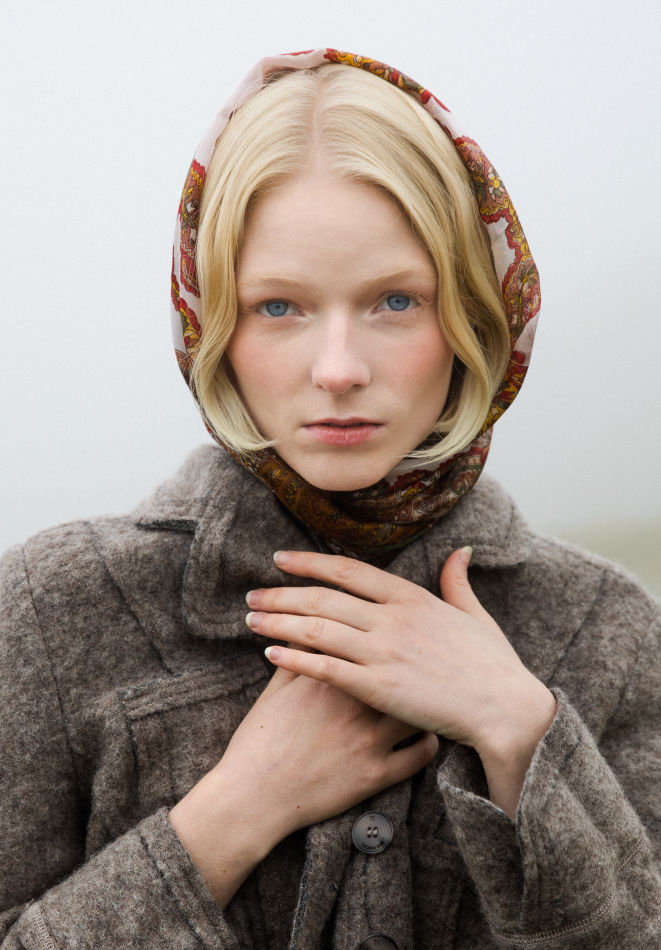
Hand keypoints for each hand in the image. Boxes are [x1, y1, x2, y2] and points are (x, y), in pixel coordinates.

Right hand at [169, 658, 437, 905]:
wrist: (252, 797)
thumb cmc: (259, 741)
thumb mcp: (276, 689)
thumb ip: (296, 656)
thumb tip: (308, 629)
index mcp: (328, 675)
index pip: (368, 641)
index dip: (386, 635)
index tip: (394, 636)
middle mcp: (354, 703)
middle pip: (400, 670)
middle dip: (413, 664)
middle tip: (423, 661)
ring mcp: (368, 739)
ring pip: (417, 710)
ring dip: (424, 703)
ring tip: (427, 698)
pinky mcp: (376, 775)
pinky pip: (421, 756)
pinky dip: (429, 743)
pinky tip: (426, 735)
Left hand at [245, 548, 556, 816]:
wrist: (504, 709)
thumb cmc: (492, 664)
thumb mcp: (474, 614)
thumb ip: (458, 581)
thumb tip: (461, 550)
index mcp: (411, 597)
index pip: (348, 570)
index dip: (310, 562)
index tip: (281, 559)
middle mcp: (392, 619)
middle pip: (323, 597)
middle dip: (282, 594)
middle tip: (252, 595)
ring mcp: (383, 652)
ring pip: (317, 629)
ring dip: (279, 622)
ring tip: (251, 620)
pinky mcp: (378, 687)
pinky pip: (325, 668)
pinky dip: (294, 659)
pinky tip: (271, 655)